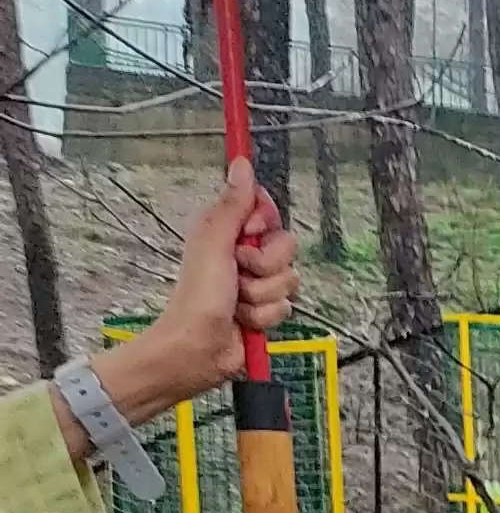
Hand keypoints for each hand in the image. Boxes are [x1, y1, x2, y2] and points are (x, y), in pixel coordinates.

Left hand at [113, 162, 295, 423]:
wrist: (199, 348)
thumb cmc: (198, 297)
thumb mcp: (215, 243)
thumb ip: (233, 205)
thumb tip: (242, 164)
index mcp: (229, 229)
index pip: (268, 210)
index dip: (264, 223)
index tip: (249, 234)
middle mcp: (245, 253)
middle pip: (287, 245)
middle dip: (266, 265)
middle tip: (239, 273)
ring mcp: (258, 282)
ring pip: (289, 279)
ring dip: (262, 295)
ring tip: (238, 302)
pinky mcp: (266, 309)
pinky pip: (287, 306)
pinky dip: (265, 316)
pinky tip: (245, 320)